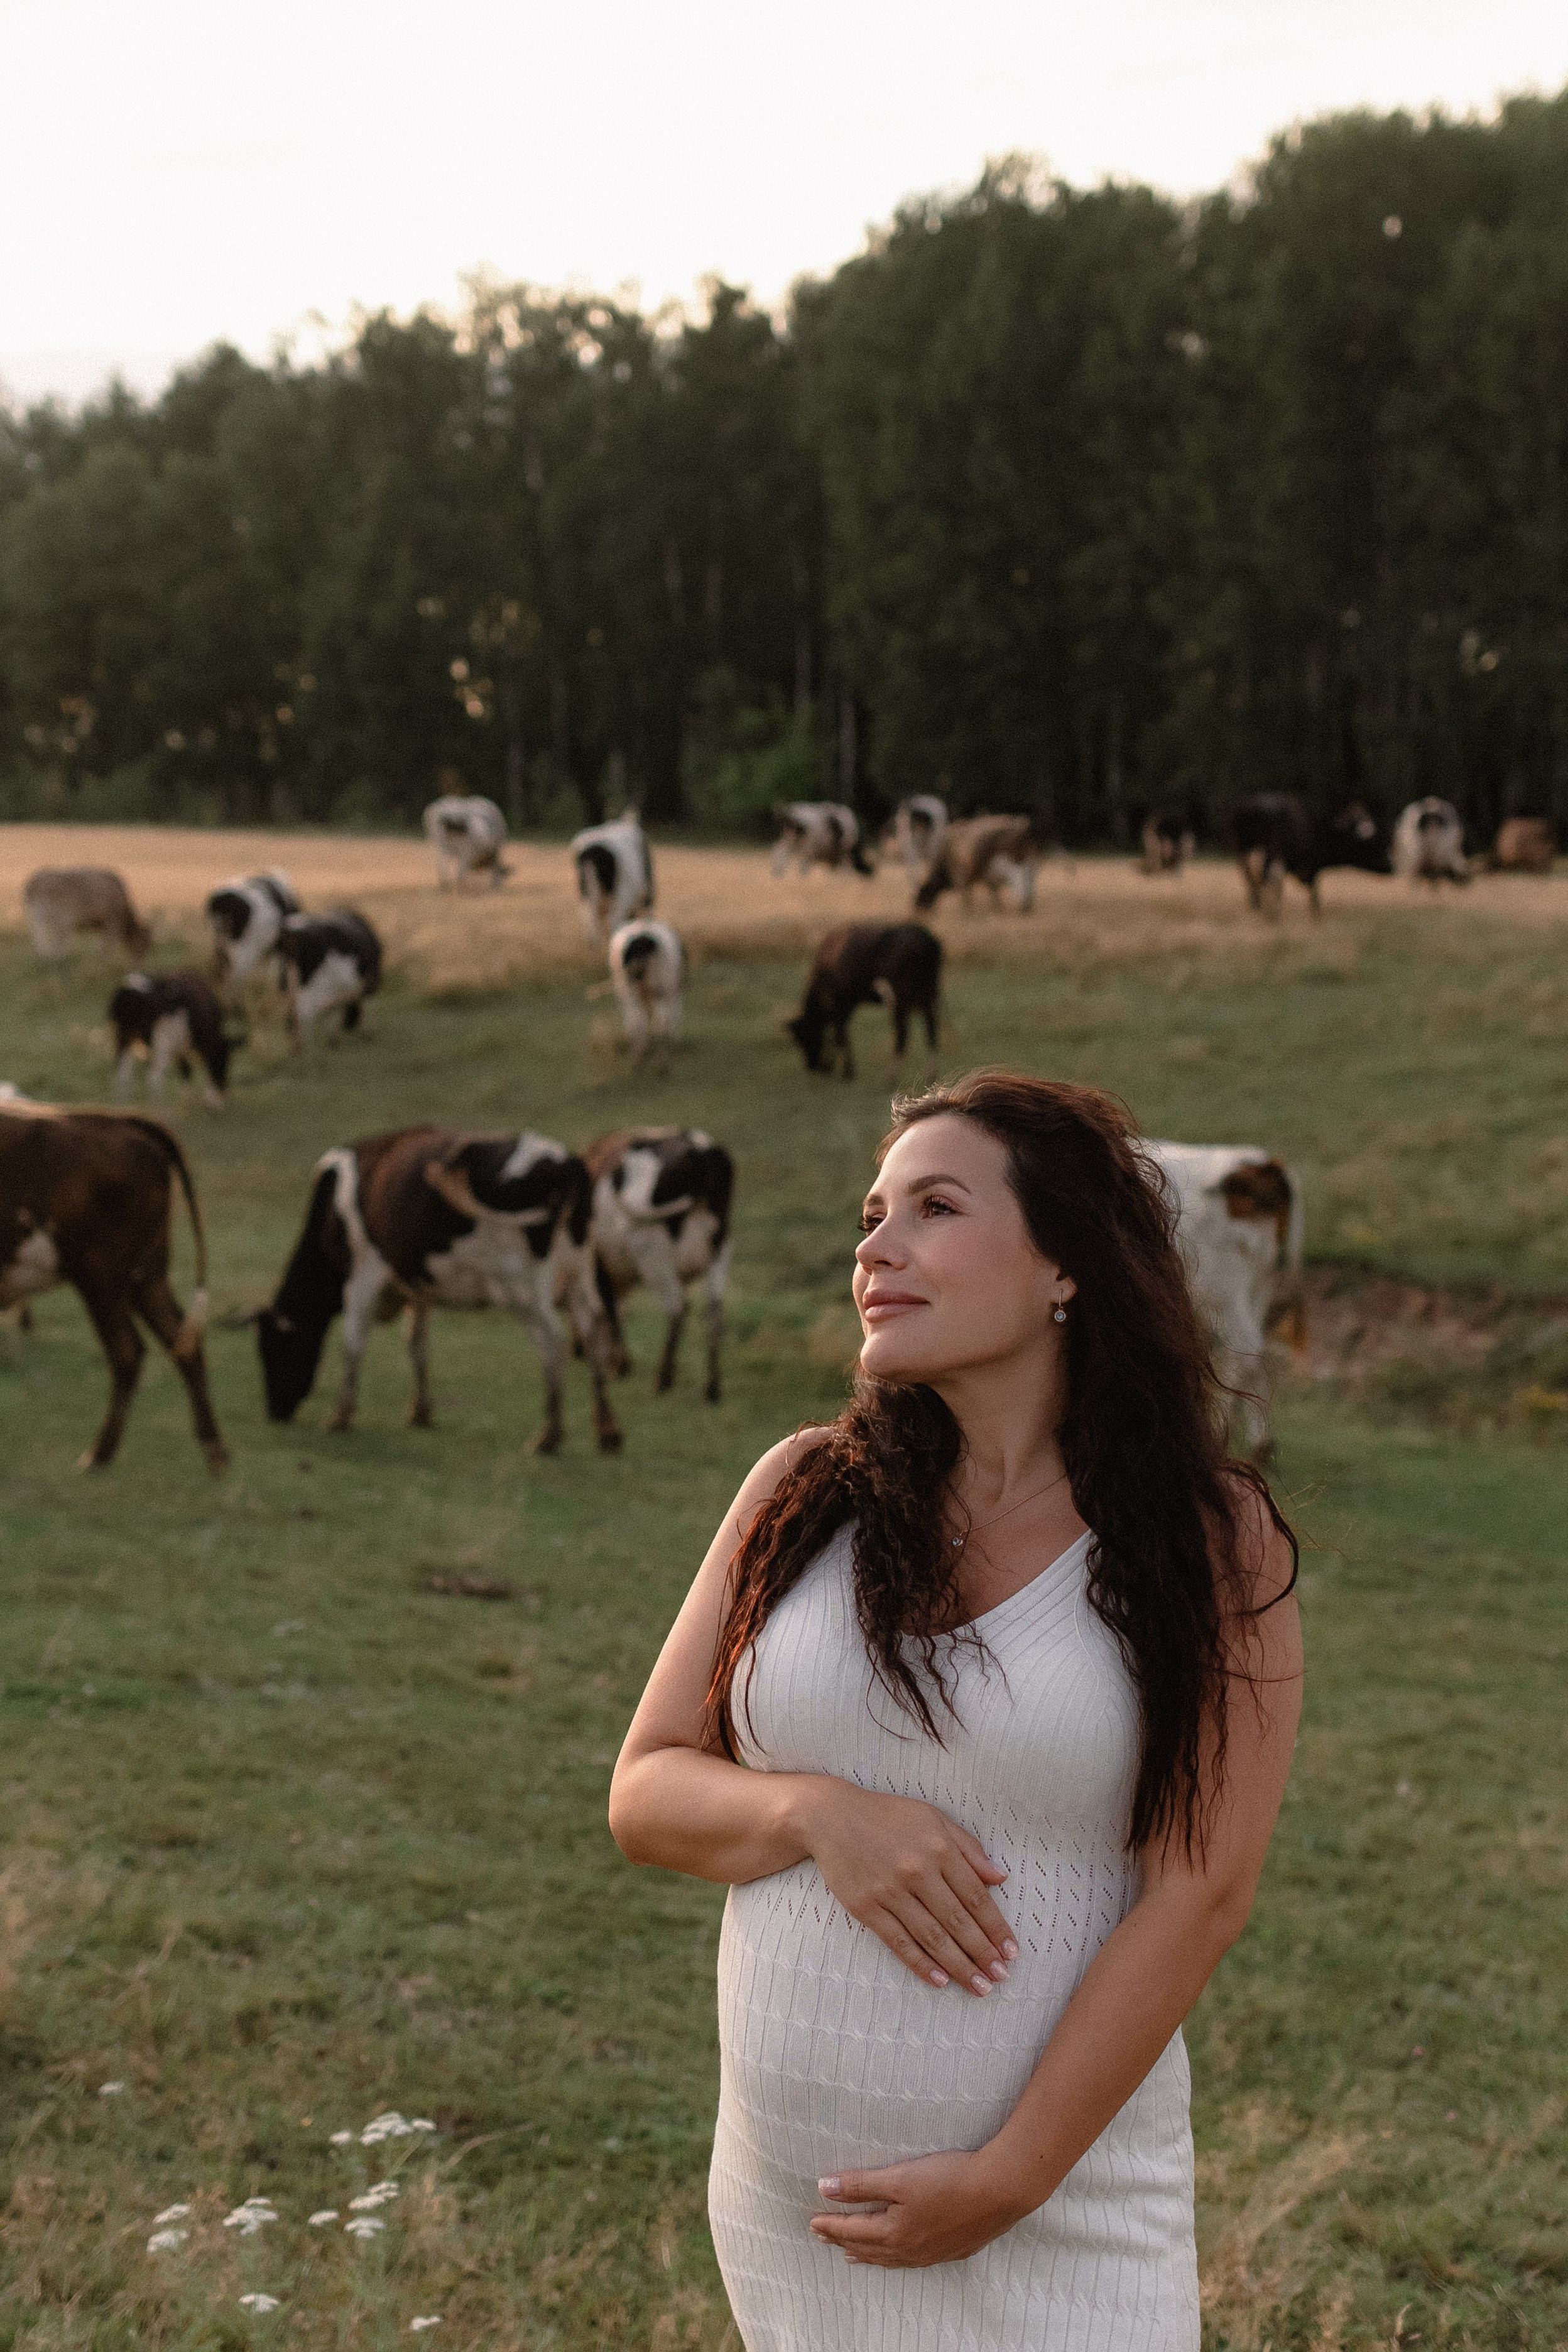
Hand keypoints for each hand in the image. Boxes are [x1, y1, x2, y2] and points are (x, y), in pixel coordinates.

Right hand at [794, 1779, 1015, 1994]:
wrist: (830, 1816)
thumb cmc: (887, 1816)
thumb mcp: (933, 1818)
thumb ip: (968, 1847)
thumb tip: (1000, 1878)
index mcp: (939, 1848)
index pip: (976, 1897)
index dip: (996, 1927)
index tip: (1011, 1951)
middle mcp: (917, 1871)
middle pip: (958, 1921)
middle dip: (983, 1954)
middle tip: (1001, 1978)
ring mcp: (889, 1891)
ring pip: (932, 1937)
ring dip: (959, 1966)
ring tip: (980, 1987)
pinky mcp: (865, 1907)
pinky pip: (898, 1942)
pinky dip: (920, 1964)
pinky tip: (939, 1981)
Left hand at [810, 2148, 1025, 2267]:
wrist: (1000, 2190)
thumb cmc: (949, 2179)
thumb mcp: (900, 2177)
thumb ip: (861, 2184)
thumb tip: (824, 2187)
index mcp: (895, 2233)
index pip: (852, 2231)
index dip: (831, 2225)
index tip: (811, 2221)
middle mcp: (910, 2250)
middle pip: (868, 2248)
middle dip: (843, 2241)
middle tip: (823, 2237)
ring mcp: (931, 2253)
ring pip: (889, 2258)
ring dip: (867, 2254)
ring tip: (851, 2254)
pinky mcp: (951, 2249)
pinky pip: (911, 2260)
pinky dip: (894, 2258)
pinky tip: (898, 2254)